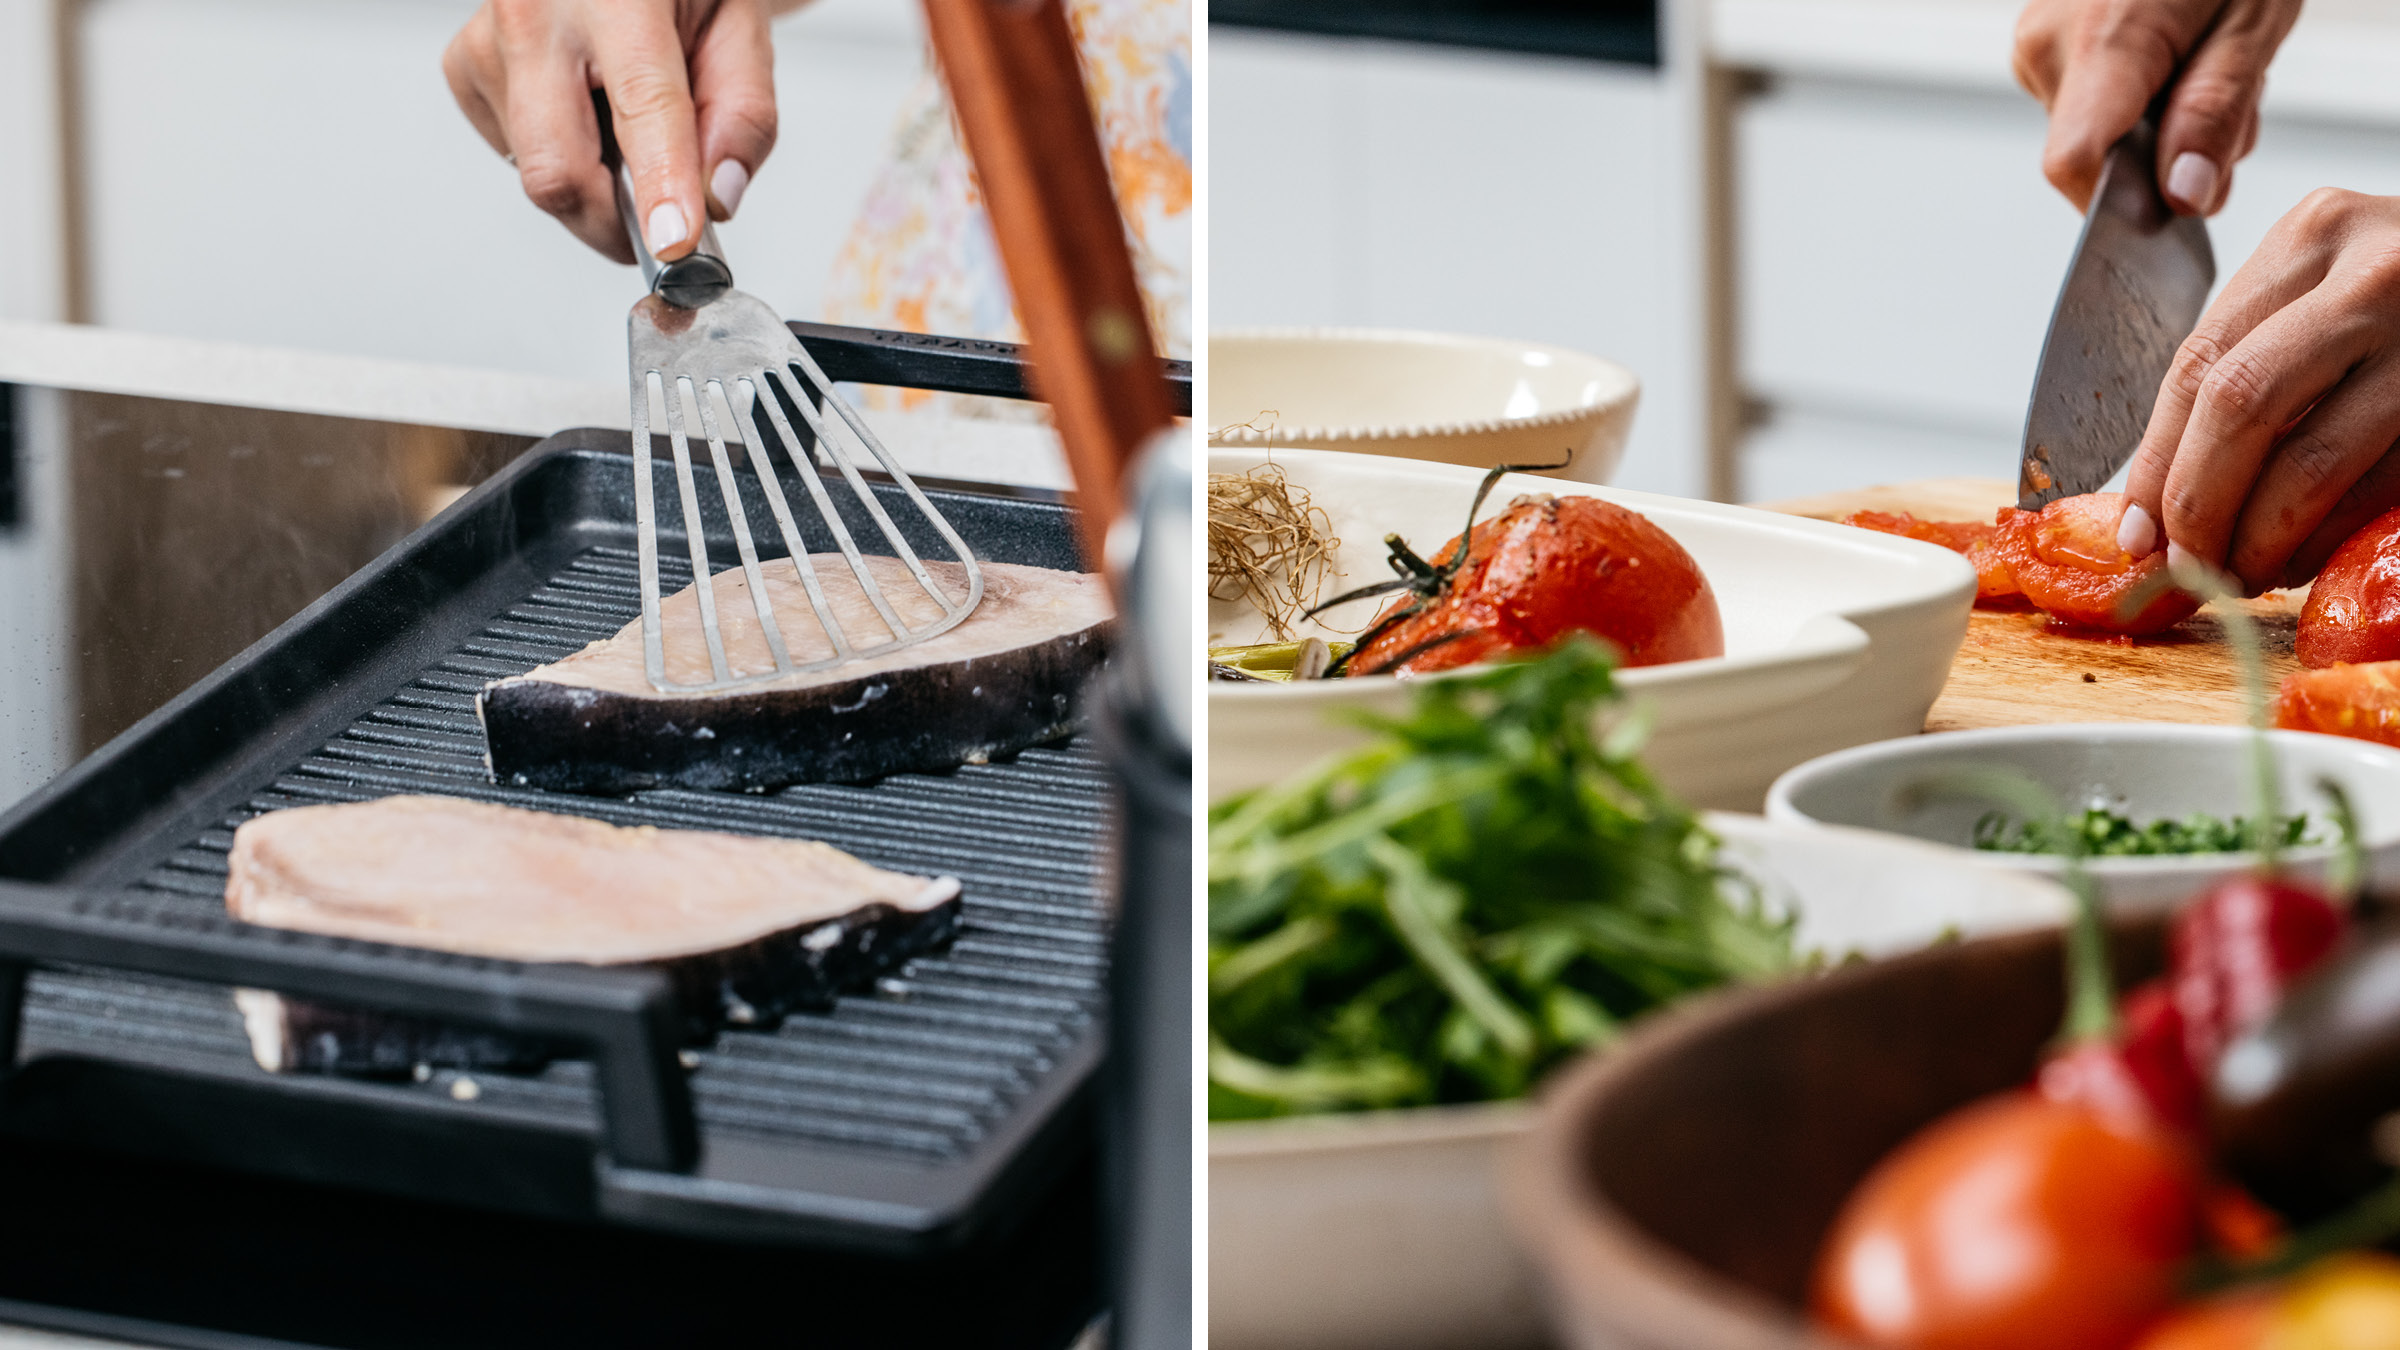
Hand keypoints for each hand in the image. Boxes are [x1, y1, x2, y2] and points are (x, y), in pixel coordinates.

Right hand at [444, 0, 784, 263]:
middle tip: (662, 229)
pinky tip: (584, 111)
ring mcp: (488, 42)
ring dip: (594, 182)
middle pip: (559, 168)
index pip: (643, 105)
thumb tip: (716, 196)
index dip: (660, 185)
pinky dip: (562, 157)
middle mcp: (537, 12)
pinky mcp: (465, 70)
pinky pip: (515, 157)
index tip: (672, 241)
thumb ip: (743, 114)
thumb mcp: (740, 27)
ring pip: (537, 173)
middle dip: (615, 225)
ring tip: (626, 122)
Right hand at [2013, 0, 2298, 215]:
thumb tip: (2184, 196)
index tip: (2171, 205)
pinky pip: (2089, 103)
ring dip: (2161, 125)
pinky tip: (2171, 54)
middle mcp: (2048, 48)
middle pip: (2096, 156)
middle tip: (2228, 99)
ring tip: (2203, 61)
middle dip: (2169, 155)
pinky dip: (2140, 98)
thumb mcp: (2252, 21)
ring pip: (2097, 133)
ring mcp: (2037, 45)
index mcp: (2103, 41)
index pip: (2074, 165)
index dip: (2120, 206)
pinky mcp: (2041, 44)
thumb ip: (2214, 112)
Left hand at [2118, 190, 2399, 592]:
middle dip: (2200, 503)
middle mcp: (2375, 275)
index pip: (2201, 362)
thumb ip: (2248, 365)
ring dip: (2261, 540)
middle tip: (2186, 566)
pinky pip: (2381, 490)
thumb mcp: (2324, 294)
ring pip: (2314, 461)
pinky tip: (2301, 559)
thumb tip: (2154, 505)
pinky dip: (2326, 540)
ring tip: (2237, 576)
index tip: (2137, 532)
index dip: (2157, 461)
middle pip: (2243, 404)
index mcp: (2314, 237)